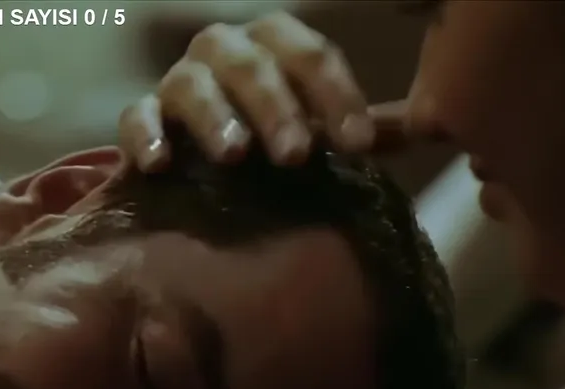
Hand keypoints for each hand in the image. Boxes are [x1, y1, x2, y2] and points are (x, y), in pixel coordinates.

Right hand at [119, 12, 409, 171]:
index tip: (357, 147)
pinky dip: (145, 135)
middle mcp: (224, 51)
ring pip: (192, 84)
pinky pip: (135, 116)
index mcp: (275, 46)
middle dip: (276, 106)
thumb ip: (360, 127)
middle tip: (296, 154)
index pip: (311, 55)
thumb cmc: (274, 140)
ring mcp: (179, 81)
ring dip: (215, 117)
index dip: (337, 96)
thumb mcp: (323, 128)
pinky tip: (160, 164)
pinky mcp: (143, 116)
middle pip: (250, 64)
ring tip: (235, 154)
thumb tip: (429, 124)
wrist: (199, 166)